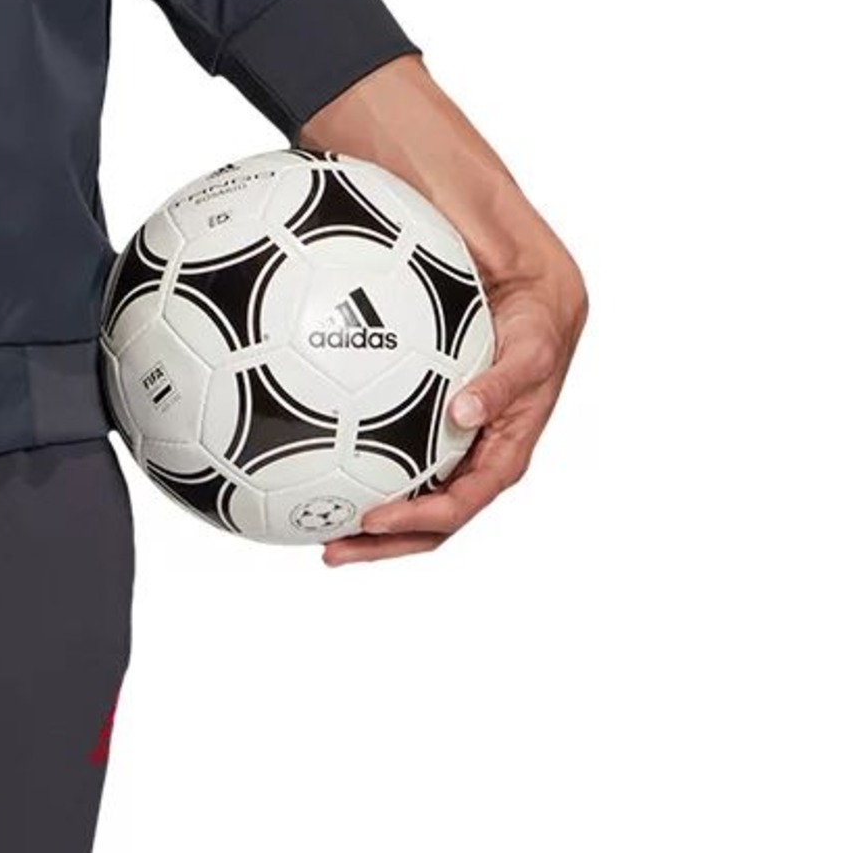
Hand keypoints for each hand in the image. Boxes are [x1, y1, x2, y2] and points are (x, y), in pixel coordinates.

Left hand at [322, 238, 586, 565]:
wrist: (536, 304)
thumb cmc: (537, 334)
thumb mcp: (529, 358)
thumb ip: (499, 386)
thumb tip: (461, 414)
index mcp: (501, 459)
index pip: (457, 507)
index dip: (416, 521)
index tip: (373, 521)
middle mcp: (474, 463)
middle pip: (426, 522)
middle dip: (381, 543)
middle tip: (331, 549)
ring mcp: (453, 450)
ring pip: (408, 496)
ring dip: (365, 519)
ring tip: (315, 522)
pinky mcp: (433, 427)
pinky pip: (396, 451)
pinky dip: (361, 462)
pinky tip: (320, 451)